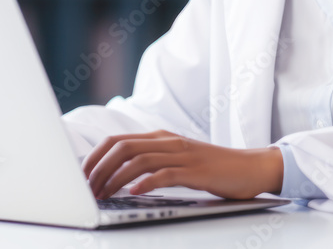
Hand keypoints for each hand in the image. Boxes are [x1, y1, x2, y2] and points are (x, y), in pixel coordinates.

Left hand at [81, 129, 282, 199]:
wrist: (250, 167)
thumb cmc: (213, 167)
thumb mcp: (178, 159)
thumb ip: (153, 162)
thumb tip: (120, 176)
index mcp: (160, 137)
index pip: (117, 141)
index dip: (95, 157)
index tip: (81, 176)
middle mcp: (168, 141)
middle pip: (122, 147)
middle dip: (99, 168)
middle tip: (87, 189)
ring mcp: (182, 154)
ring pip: (139, 160)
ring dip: (116, 178)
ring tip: (103, 194)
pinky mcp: (196, 170)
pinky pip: (166, 174)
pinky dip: (147, 183)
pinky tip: (134, 193)